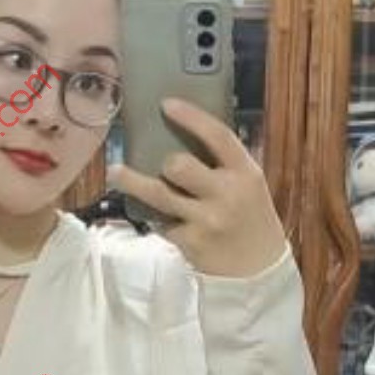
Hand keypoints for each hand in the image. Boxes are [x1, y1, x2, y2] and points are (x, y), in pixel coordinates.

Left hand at [106, 97, 288, 277]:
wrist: (259, 270)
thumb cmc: (250, 218)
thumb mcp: (250, 185)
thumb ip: (225, 163)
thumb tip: (186, 132)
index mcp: (245, 172)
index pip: (217, 136)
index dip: (190, 117)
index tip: (166, 104)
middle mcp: (226, 194)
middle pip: (179, 165)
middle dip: (164, 162)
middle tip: (160, 163)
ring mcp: (206, 220)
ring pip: (158, 194)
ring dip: (131, 181)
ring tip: (115, 172)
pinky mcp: (189, 242)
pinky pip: (160, 222)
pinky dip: (157, 218)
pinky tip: (158, 217)